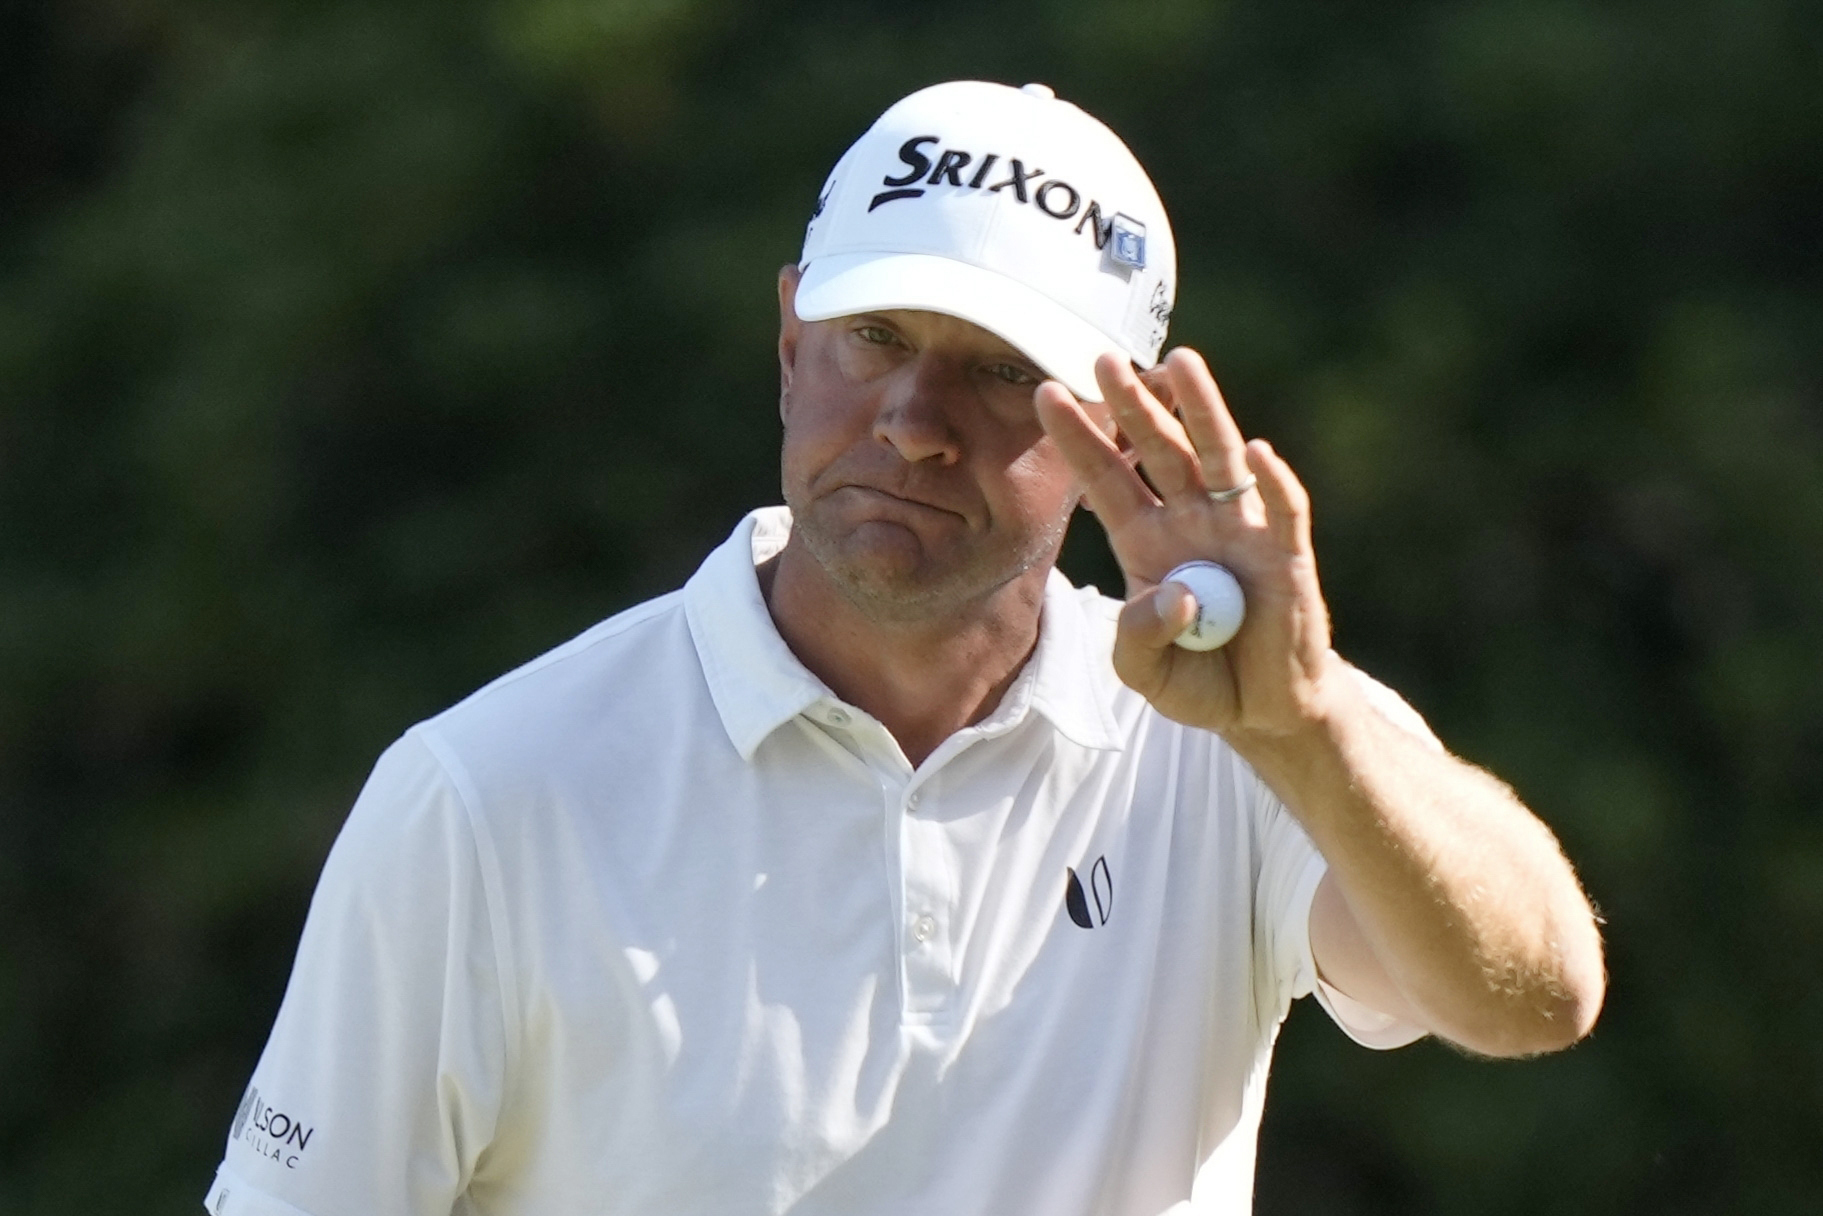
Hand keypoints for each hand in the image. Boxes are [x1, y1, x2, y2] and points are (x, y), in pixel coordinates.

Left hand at [1034, 348, 1337, 738]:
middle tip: (1103, 359)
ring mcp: (1240, 530)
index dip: (1078, 439)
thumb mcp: (1145, 673)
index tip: (1045, 393)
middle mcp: (1190, 520)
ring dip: (1202, 410)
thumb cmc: (1200, 678)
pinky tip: (1257, 451)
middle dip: (1133, 405)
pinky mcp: (1287, 553)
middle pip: (1158, 450)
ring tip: (1181, 361)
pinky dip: (1273, 480)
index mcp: (1145, 540)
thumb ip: (1138, 639)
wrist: (1262, 710)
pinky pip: (1282, 510)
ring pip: (1218, 457)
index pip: (1106, 478)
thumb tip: (1174, 595)